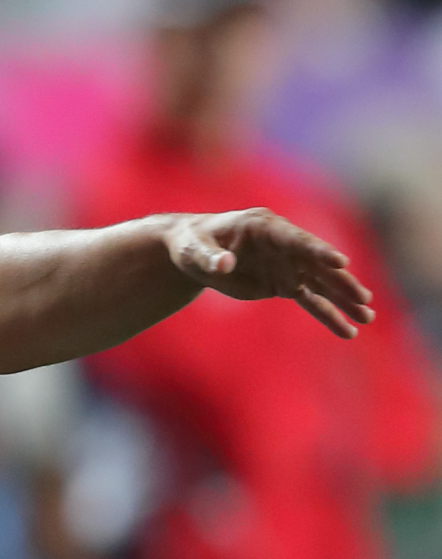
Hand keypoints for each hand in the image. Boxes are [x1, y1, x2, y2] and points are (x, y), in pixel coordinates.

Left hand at [162, 208, 373, 337]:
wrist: (192, 251)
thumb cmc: (191, 244)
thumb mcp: (195, 251)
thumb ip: (211, 258)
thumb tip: (224, 264)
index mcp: (265, 228)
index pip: (298, 240)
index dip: (320, 251)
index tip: (342, 263)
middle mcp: (283, 244)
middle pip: (318, 265)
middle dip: (341, 282)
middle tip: (364, 300)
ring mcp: (286, 264)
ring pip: (321, 284)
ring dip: (343, 300)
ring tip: (367, 317)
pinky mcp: (283, 283)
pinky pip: (310, 300)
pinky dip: (327, 315)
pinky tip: (347, 331)